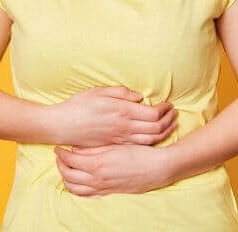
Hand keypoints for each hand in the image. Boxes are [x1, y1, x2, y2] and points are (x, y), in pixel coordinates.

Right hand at [52, 86, 177, 147]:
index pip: (153, 113)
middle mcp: (124, 127)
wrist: (63, 125)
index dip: (165, 109)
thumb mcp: (99, 91)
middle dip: (169, 120)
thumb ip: (121, 93)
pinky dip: (152, 141)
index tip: (168, 104)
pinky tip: (155, 136)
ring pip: (150, 139)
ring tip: (170, 125)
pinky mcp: (116, 145)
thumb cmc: (79, 105)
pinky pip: (139, 146)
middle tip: (174, 113)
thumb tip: (139, 97)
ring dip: (164, 132)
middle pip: (156, 128)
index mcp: (122, 111)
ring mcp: (121, 138)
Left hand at [54, 143, 174, 197]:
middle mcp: (97, 179)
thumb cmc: (139, 153)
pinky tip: (78, 181)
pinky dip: (77, 190)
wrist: (157, 168)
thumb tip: (76, 149)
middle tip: (60, 156)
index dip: (61, 154)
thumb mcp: (115, 145)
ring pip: (75, 188)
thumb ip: (94, 148)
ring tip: (66, 168)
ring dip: (66, 178)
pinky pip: (86, 195)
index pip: (70, 160)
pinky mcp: (109, 193)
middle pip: (68, 175)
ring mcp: (103, 188)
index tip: (58, 147)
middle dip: (60, 165)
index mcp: (98, 164)